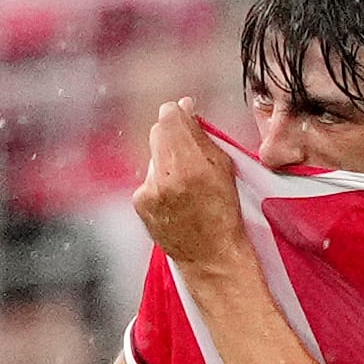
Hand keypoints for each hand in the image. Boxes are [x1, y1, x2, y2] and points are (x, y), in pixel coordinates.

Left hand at [130, 99, 245, 267]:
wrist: (211, 255)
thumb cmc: (224, 214)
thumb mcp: (224, 167)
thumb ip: (201, 135)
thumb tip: (185, 109)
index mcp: (190, 164)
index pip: (168, 116)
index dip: (177, 114)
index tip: (183, 117)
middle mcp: (165, 176)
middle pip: (157, 132)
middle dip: (172, 135)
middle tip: (187, 150)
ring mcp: (149, 190)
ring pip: (153, 156)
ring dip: (166, 160)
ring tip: (184, 182)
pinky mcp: (140, 202)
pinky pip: (147, 179)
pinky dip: (158, 182)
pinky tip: (174, 197)